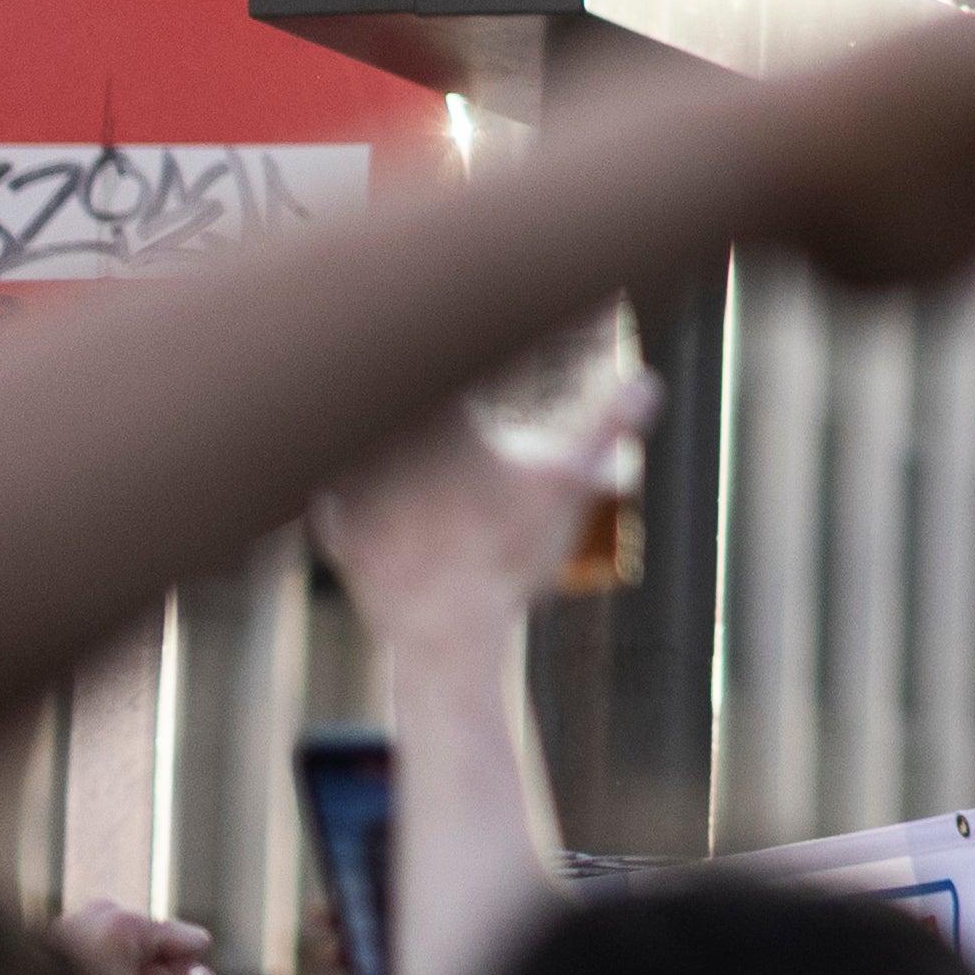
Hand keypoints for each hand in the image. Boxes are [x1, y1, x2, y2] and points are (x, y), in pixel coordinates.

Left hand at [319, 352, 649, 653]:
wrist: (448, 631)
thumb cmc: (510, 555)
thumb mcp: (568, 486)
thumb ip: (606, 426)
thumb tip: (648, 382)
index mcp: (443, 419)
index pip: (434, 359)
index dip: (444, 345)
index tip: (449, 342)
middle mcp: (389, 442)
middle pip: (383, 389)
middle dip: (399, 382)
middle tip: (413, 375)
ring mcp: (356, 484)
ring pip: (348, 435)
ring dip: (362, 426)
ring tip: (378, 421)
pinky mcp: (338, 525)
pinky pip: (326, 491)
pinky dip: (337, 484)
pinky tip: (344, 478)